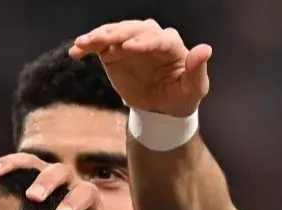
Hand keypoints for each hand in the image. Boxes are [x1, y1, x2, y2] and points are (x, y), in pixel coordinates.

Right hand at [0, 154, 115, 209]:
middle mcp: (67, 182)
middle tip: (33, 197)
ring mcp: (45, 176)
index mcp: (87, 198)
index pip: (86, 192)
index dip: (74, 202)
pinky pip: (12, 165)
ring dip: (14, 164)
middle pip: (60, 171)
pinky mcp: (26, 176)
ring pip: (32, 161)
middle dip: (46, 182)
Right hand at [70, 20, 211, 117]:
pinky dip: (88, 46)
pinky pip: (100, 45)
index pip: (157, 39)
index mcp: (171, 45)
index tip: (129, 48)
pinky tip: (76, 51)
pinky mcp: (114, 51)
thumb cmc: (181, 97)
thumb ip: (197, 70)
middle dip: (117, 34)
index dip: (143, 42)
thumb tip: (205, 49)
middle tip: (102, 41)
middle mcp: (150, 37)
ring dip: (98, 36)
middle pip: (133, 30)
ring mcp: (130, 43)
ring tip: (83, 43)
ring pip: (114, 33)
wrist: (161, 108)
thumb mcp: (193, 89)